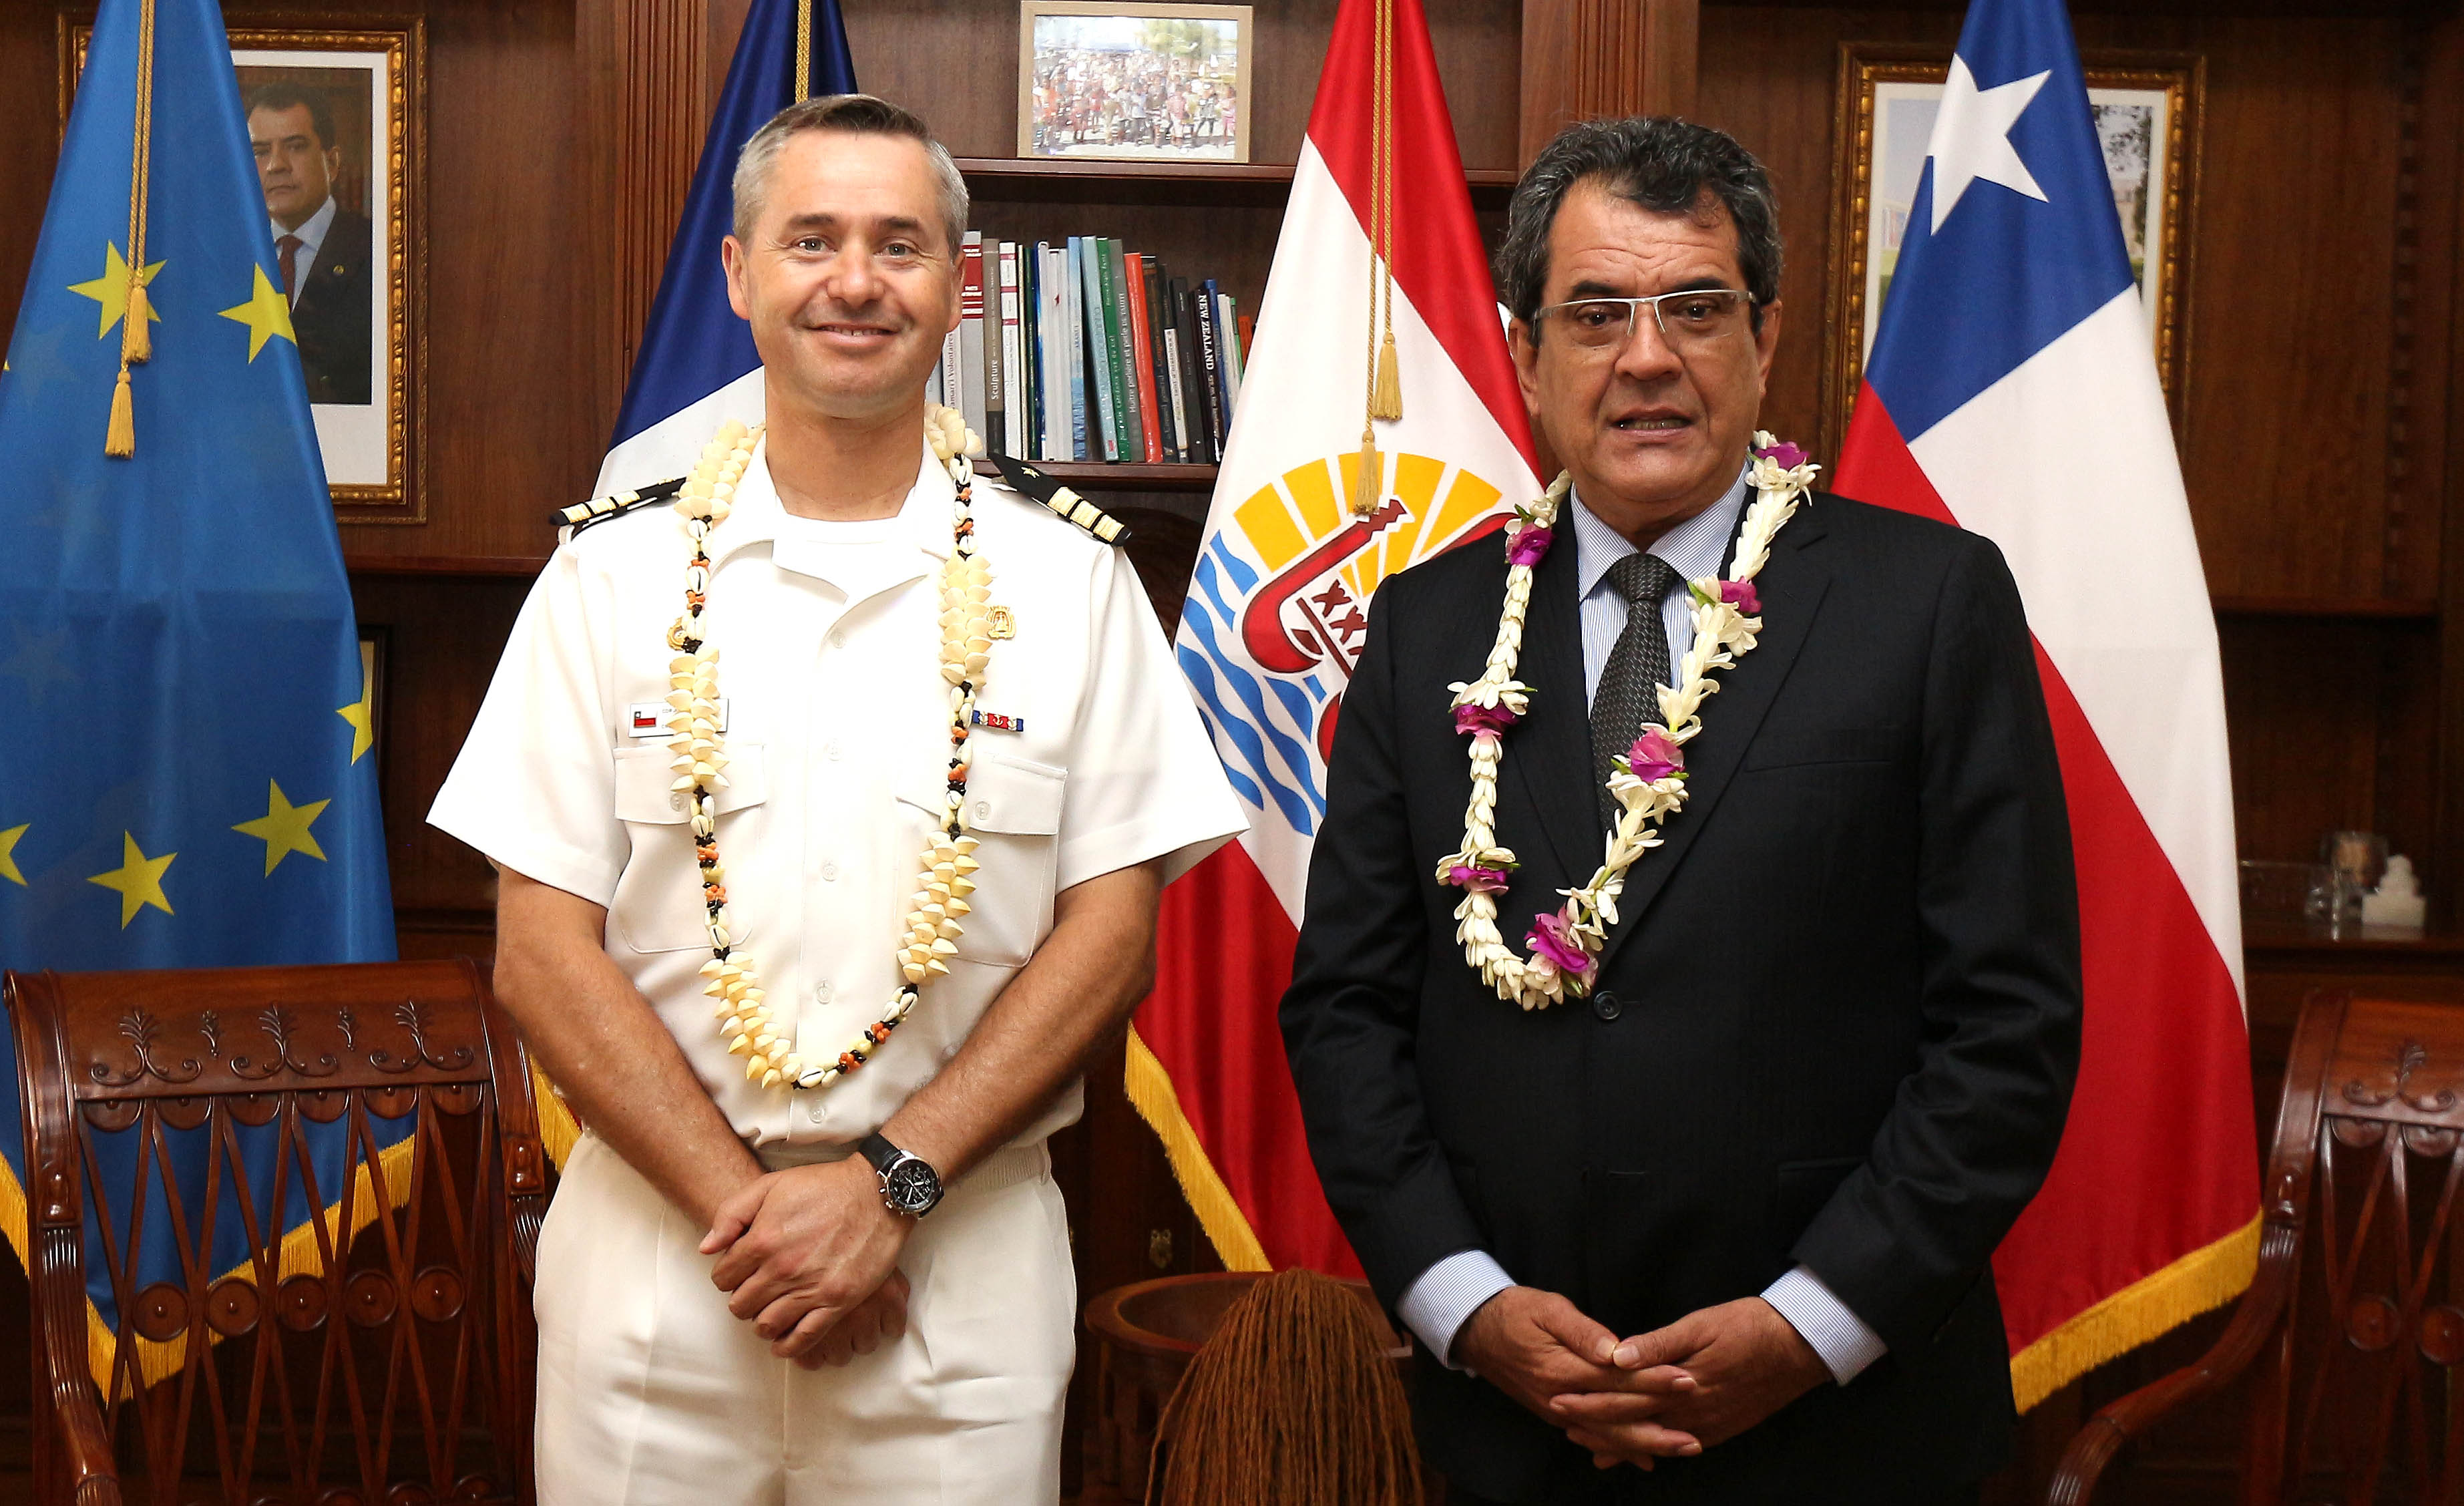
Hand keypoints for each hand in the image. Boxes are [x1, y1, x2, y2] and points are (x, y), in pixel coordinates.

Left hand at [700, 1156, 911, 1361]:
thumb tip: (706, 1249)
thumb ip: (731, 1214)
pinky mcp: (837, 1301)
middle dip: (742, 1301)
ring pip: (767, 1325)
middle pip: (741, 1306)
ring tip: (768, 1313)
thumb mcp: (770, 1185)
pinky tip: (783, 1342)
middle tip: (753, 1292)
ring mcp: (811, 1288)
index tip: (738, 1273)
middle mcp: (783, 1269)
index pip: (723, 1278)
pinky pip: (803, 1338)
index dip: (726, 1276)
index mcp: (762, 1240)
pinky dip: (788, 1347)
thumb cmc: (824, 1186)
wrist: (877, 1193)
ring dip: (761, 1323)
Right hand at [1453, 1287, 1699, 1469]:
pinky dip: (1620, 1448)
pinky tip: (1646, 1457)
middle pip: (1617, 1416)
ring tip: (1683, 1448)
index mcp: (1562, 1369)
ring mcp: (1558, 1411)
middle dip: (1660, 1422)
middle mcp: (1561, 1398)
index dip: (1654, 1380)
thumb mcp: (1548, 1308)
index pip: (1617, 1378)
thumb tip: (1615, 1350)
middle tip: (1696, 1429)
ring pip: (1608, 1434)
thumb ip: (1583, 1331)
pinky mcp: (1556, 1413)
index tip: (1686, 1380)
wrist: (1477, 1331)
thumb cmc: (1516, 1312)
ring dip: (1646, 1443)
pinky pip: (1593, 1435)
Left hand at [1552, 1298, 1826, 1465]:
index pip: (1624, 1398)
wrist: (1798, 1348)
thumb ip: (1658, 1344)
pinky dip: (1656, 1450)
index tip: (1559, 1400)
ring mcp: (1706, 1426)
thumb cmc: (1747, 1327)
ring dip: (1622, 1444)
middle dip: (1596, 1426)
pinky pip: (1680, 1446)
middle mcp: (1691, 1413)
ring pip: (1655, 1441)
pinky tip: (1642, 1454)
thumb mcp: (1700, 1325)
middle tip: (1562, 1425)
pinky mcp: (1720, 1429)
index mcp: (1680, 1384)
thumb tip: (1617, 1354)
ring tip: (1592, 1449)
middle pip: (1633, 1424)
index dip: (1590, 1401)